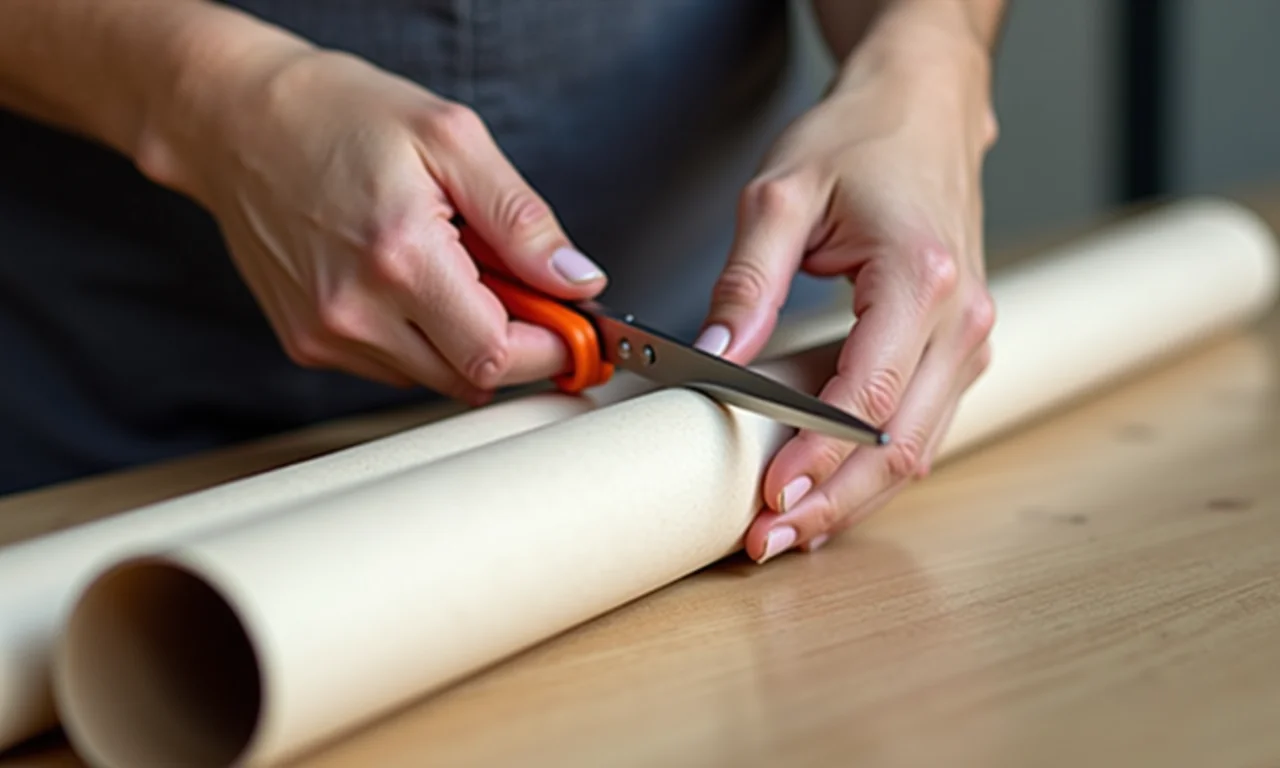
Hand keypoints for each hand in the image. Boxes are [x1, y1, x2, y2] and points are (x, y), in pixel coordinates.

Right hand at [143, 45, 605, 403]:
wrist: (234, 121)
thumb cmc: (335, 115)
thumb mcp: (452, 140)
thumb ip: (522, 220)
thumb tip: (576, 280)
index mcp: (400, 257)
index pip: (499, 354)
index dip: (552, 348)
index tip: (575, 331)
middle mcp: (355, 310)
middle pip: (471, 378)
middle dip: (514, 341)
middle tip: (516, 285)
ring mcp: (325, 333)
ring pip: (434, 378)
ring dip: (464, 339)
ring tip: (449, 267)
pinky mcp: (306, 342)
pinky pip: (393, 367)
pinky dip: (420, 338)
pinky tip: (407, 280)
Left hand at [696, 33, 998, 561]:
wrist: (923, 107)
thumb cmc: (859, 139)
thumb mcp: (780, 193)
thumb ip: (746, 279)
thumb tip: (714, 355)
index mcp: (921, 277)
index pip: (870, 397)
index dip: (817, 457)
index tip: (769, 497)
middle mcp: (961, 318)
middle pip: (902, 445)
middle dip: (833, 502)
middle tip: (766, 540)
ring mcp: (968, 338)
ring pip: (919, 449)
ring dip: (854, 497)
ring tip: (788, 530)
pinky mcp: (958, 348)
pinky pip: (922, 427)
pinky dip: (874, 467)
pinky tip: (827, 489)